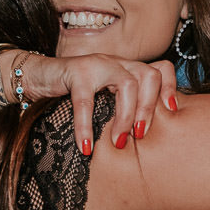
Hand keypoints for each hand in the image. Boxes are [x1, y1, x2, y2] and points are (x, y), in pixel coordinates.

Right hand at [21, 54, 177, 153]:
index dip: (170, 88)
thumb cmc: (74, 93)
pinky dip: (86, 127)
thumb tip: (143, 138)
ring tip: (118, 141)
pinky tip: (85, 147)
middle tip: (140, 135)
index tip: (172, 113)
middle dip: (149, 108)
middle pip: (150, 75)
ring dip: (126, 116)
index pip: (161, 69)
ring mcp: (98, 64)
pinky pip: (86, 102)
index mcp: (128, 68)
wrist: (38, 76)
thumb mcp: (105, 99)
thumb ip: (123, 108)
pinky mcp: (76, 72)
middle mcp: (117, 62)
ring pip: (127, 84)